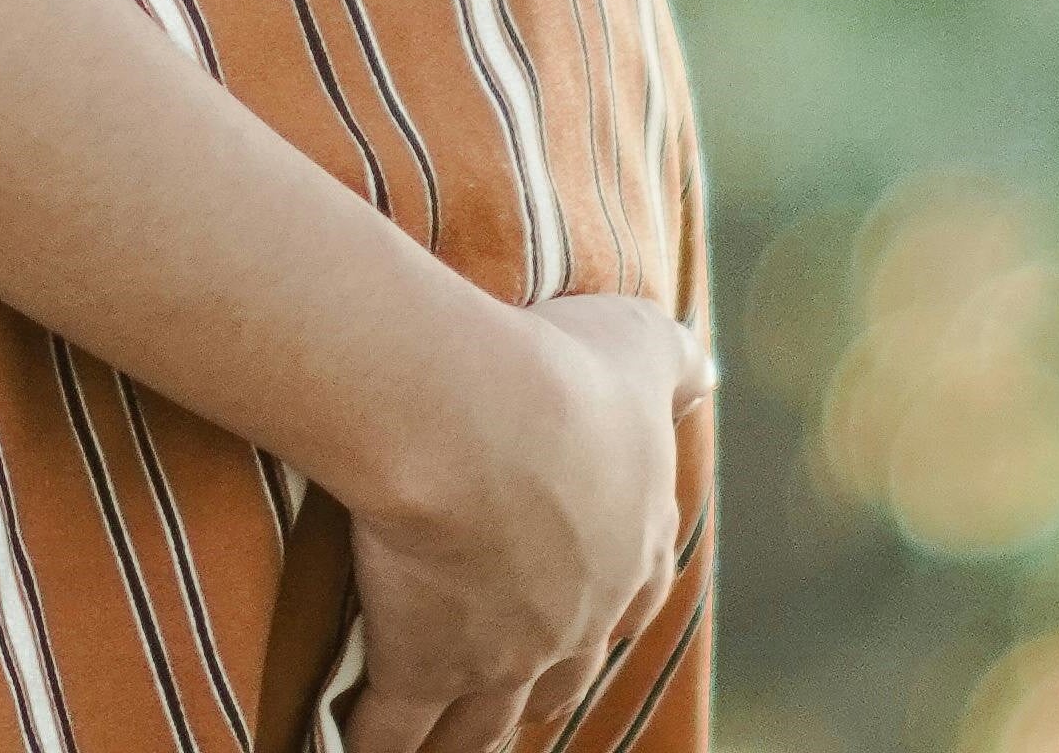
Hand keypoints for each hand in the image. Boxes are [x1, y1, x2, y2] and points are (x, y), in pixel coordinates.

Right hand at [336, 293, 701, 752]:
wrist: (475, 419)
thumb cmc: (557, 372)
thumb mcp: (637, 346)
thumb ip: (674, 362)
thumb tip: (707, 373)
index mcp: (632, 543)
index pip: (634, 595)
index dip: (612, 611)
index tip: (596, 622)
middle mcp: (578, 615)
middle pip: (562, 676)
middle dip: (541, 689)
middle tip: (514, 696)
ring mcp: (504, 654)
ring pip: (483, 721)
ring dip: (463, 737)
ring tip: (440, 747)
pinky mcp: (426, 666)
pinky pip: (393, 729)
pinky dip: (373, 744)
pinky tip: (351, 746)